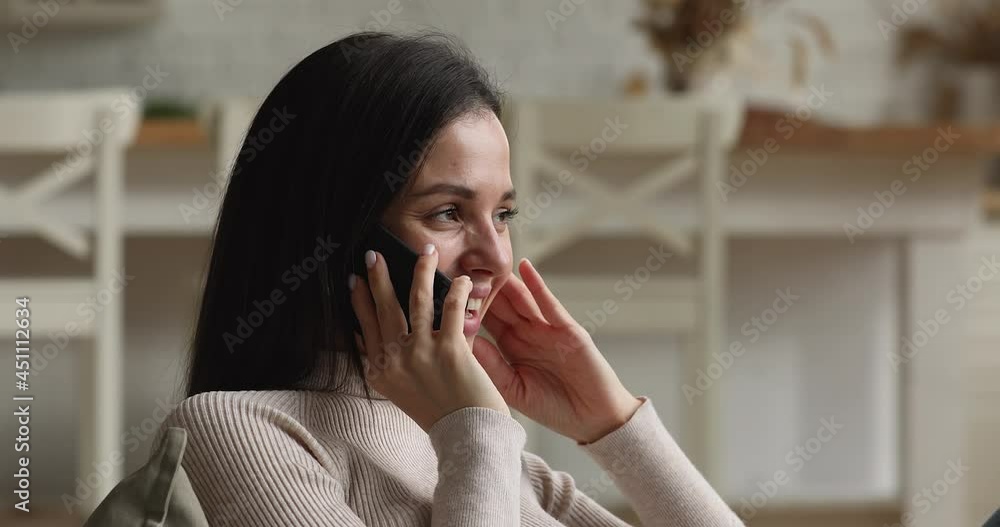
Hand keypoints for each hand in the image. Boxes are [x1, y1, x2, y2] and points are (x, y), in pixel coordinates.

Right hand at [349, 246, 508, 431]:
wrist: (467, 436)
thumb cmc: (439, 414)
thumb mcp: (399, 392)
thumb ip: (385, 364)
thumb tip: (366, 334)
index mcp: (381, 372)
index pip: (365, 327)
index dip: (359, 301)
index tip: (354, 280)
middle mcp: (396, 360)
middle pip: (385, 309)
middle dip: (378, 277)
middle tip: (374, 254)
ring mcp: (422, 353)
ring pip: (417, 300)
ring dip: (421, 271)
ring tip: (425, 253)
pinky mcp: (451, 350)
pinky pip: (452, 309)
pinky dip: (458, 290)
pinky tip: (463, 279)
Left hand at [472, 258, 642, 443]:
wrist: (594, 420)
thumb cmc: (555, 409)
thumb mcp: (515, 390)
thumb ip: (492, 366)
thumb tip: (464, 342)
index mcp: (512, 351)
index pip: (486, 323)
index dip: (467, 309)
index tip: (444, 292)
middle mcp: (528, 335)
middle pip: (500, 306)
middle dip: (481, 289)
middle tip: (459, 267)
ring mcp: (548, 330)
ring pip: (521, 299)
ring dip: (504, 281)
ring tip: (485, 262)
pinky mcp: (569, 330)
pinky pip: (550, 304)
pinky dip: (537, 285)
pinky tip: (525, 267)